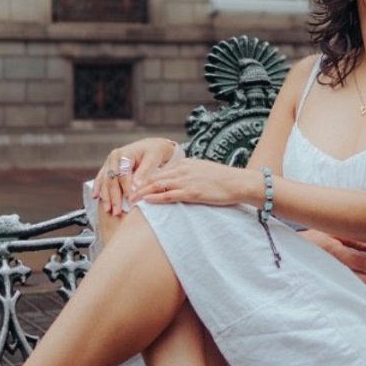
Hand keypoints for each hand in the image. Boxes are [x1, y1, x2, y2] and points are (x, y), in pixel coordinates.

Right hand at [92, 138, 180, 215]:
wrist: (151, 146)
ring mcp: (109, 162)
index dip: (126, 189)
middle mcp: (114, 157)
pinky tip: (96, 197)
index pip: (123, 175)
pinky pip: (101, 179)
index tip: (130, 202)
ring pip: (104, 181)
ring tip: (108, 210)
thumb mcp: (153, 159)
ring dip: (105, 196)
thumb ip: (144, 172)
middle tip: (116, 211)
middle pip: (111, 180)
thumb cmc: (154, 152)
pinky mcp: (108, 167)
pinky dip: (98, 188)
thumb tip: (136, 186)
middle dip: (113, 197)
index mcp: (124, 154)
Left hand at [133, 159, 259, 208]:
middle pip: (155, 177)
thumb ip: (190, 173)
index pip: (160, 170)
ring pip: (158, 186)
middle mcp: (184, 170)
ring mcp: (187, 181)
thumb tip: (180, 181)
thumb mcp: (204, 171)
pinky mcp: (192, 192)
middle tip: (126, 193)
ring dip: (142, 193)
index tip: (135, 185)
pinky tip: (147, 202)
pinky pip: (169, 195)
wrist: (239, 182)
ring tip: (131, 200)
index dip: (146, 178)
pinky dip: (156, 198)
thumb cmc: (224, 180)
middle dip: (138, 185)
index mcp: (186, 163)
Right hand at [300, 229, 365, 296]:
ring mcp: (332, 279)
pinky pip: (351, 291)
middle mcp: (334, 268)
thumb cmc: (313, 239)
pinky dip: (365, 294)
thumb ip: (353, 240)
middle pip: (363, 279)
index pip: (360, 261)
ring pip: (358, 288)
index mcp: (334, 252)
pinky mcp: (331, 285)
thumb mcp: (332, 233)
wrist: (292, 253)